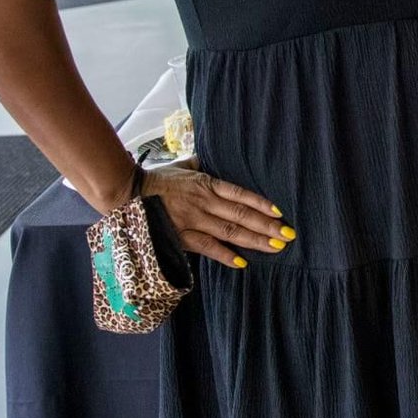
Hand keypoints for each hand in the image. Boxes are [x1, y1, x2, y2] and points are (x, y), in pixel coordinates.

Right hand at [142, 165, 294, 268]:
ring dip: (255, 240)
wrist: (127, 194)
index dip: (262, 203)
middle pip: (242, 215)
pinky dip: (225, 255)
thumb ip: (199, 164)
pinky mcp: (181, 236)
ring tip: (276, 247)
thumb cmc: (157, 180)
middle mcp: (204, 202)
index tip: (281, 212)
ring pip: (230, 232)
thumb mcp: (182, 166)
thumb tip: (208, 155)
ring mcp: (194, 220)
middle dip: (268, 226)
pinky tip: (242, 262)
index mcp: (206, 184)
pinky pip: (207, 247)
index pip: (241, 194)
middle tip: (289, 235)